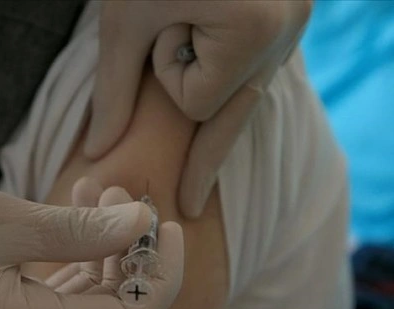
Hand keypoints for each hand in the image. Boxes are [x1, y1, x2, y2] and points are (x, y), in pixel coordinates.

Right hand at [0, 186, 183, 308]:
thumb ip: (77, 229)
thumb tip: (143, 226)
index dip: (163, 276)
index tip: (170, 225)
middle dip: (131, 254)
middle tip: (120, 196)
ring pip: (88, 308)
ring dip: (104, 254)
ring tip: (97, 195)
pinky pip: (59, 305)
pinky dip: (76, 265)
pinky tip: (76, 219)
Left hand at [86, 0, 311, 216]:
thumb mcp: (126, 20)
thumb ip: (114, 92)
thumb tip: (97, 153)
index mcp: (255, 29)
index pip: (201, 105)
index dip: (170, 80)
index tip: (165, 28)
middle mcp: (287, 30)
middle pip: (235, 113)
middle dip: (203, 147)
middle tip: (190, 205)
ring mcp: (296, 22)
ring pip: (247, 90)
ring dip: (212, 80)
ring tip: (189, 47)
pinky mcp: (289, 15)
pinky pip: (256, 65)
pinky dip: (230, 70)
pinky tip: (208, 57)